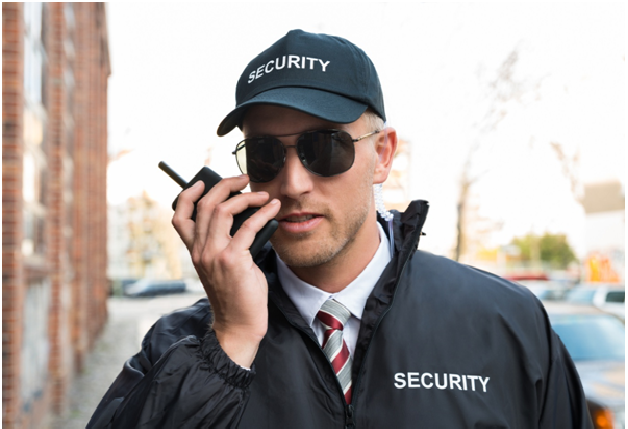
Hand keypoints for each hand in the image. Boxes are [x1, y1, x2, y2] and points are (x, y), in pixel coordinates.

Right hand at [172, 175, 280, 366]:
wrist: (239, 324)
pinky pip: (248, 226)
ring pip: (222, 210)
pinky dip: (263, 212)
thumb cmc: (236, 294)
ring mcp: (214, 254)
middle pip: (205, 205)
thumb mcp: (223, 264)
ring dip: (245, 196)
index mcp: (195, 251)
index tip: (202, 181)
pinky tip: (273, 208)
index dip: (188, 195)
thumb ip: (226, 241)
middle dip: (225, 185)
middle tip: (243, 179)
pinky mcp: (233, 260)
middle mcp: (200, 250)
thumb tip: (244, 216)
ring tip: (261, 193)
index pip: (179, 217)